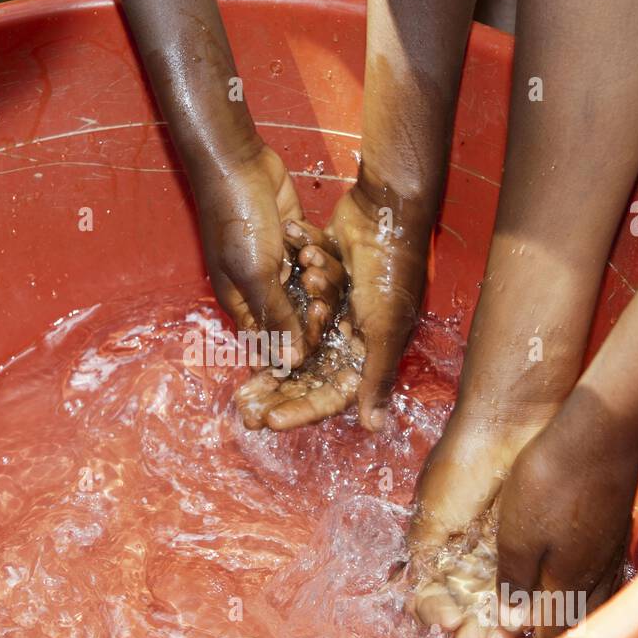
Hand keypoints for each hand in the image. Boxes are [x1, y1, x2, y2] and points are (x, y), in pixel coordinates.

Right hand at [195, 144, 307, 366]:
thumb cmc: (236, 223)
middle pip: (297, 319)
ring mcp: (281, 265)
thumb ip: (277, 317)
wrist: (239, 166)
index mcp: (243, 304)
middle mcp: (262, 289)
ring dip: (315, 276)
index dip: (293, 350)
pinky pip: (319, 260)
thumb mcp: (255, 275)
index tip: (312, 347)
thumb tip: (291, 361)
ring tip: (307, 256)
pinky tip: (301, 234)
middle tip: (316, 293)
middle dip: (310, 311)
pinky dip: (316, 251)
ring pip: (312, 290)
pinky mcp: (298, 242)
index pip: (271, 343)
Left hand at [243, 183, 428, 430]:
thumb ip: (377, 374)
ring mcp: (337, 306)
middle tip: (245, 402)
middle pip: (306, 370)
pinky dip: (299, 274)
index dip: (300, 410)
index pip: (328, 394)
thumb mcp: (385, 328)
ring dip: (299, 306)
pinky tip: (298, 252)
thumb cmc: (392, 272)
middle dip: (277, 383)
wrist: (390, 211)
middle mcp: (352, 334)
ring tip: (309, 277)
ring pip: (301, 327)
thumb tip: (374, 427)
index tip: (268, 423)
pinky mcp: (326, 278)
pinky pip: (300, 291)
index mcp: (369, 352)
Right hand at [404, 411, 546, 637]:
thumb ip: (421, 556)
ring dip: (492, 625)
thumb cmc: (462, 469)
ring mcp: (501, 549)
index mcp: (438, 543)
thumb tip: (415, 599)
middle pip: (465, 602)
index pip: (433, 592)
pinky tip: (518, 625)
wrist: (509, 429)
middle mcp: (468, 550)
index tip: (449, 621)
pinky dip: (519, 608)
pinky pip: (524, 586)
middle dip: (468, 626)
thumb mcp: (431, 517)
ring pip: (495, 601)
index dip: (438, 612)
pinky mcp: (531, 545)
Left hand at [495, 397, 637, 637]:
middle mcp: (597, 573)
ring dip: (577, 615)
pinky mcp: (615, 525)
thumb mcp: (518, 535)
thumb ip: (517, 581)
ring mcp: (611, 549)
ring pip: (594, 597)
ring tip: (561, 627)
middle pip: (579, 620)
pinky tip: (580, 579)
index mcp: (568, 582)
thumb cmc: (551, 481)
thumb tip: (514, 622)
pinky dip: (587, 587)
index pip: (554, 632)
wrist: (602, 430)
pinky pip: (601, 573)